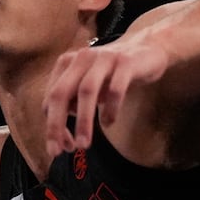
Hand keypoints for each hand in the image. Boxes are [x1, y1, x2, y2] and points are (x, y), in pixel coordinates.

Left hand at [43, 36, 169, 158]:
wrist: (148, 48)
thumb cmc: (114, 73)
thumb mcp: (89, 84)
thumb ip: (74, 102)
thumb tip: (61, 134)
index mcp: (68, 63)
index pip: (51, 98)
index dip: (52, 125)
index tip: (60, 147)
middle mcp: (82, 58)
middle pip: (61, 93)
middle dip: (57, 125)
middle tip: (60, 151)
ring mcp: (104, 58)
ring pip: (86, 91)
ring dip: (83, 121)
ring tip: (84, 144)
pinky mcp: (126, 62)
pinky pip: (115, 89)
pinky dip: (110, 109)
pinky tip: (108, 122)